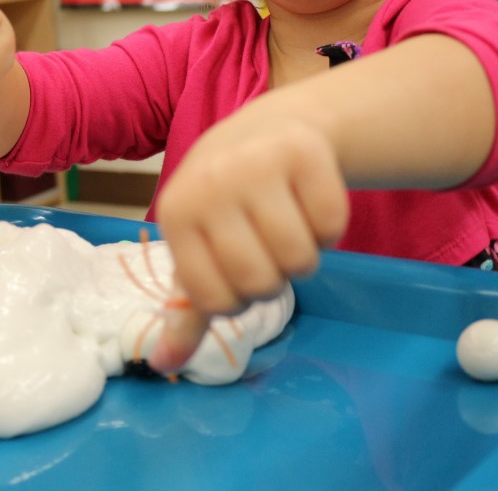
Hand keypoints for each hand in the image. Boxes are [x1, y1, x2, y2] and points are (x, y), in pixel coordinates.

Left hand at [150, 110, 348, 371]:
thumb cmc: (226, 202)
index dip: (236, 298)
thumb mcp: (199, 248)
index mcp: (176, 213)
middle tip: (265, 247)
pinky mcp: (305, 151)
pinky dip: (329, 228)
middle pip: (261, 284)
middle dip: (273, 279)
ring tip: (289, 226)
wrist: (266, 131)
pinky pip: (332, 225)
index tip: (235, 268)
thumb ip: (186, 311)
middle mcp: (212, 184)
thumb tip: (165, 365)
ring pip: (301, 260)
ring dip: (303, 256)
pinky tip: (308, 203)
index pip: (214, 301)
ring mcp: (258, 163)